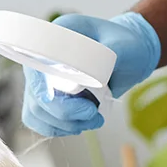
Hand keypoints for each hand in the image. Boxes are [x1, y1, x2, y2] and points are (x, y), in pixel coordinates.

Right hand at [19, 11, 161, 136]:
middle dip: (62, 111)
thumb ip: (107, 55)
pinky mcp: (51, 98)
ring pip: (36, 111)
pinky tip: (80, 125)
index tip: (58, 97)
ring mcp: (45, 80)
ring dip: (64, 123)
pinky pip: (41, 120)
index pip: (34, 65)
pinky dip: (59, 128)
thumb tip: (92, 71)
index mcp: (55, 37)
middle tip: (91, 112)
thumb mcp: (123, 45)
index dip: (40, 85)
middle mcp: (44, 59)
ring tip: (93, 120)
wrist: (132, 56)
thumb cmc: (127, 45)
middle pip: (35, 94)